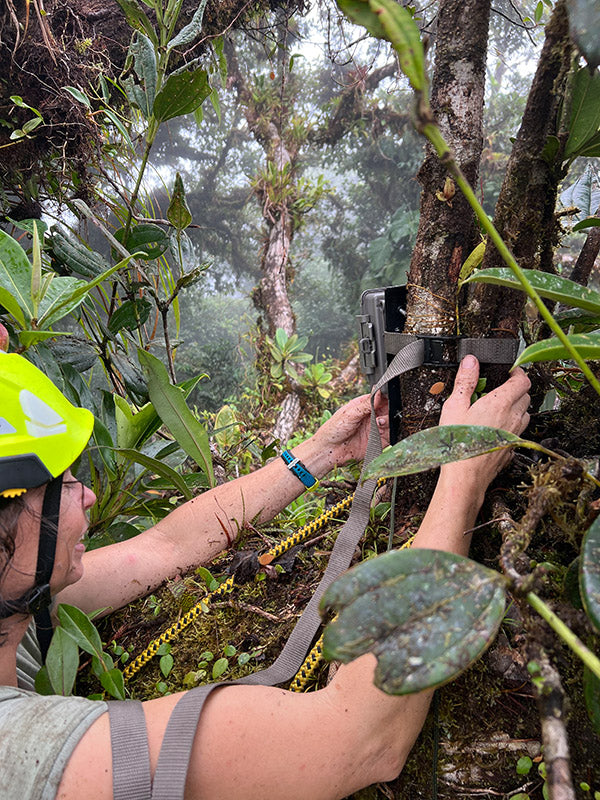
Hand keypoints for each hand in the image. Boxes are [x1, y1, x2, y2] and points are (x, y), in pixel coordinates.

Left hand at [312, 391, 388, 464]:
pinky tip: (381, 433)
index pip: (381, 399)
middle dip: (389, 412)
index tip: (387, 401)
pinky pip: (389, 438)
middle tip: (381, 415)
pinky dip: (389, 435)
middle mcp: (371, 417)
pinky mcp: (377, 443)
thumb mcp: (350, 413)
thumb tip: (379, 391)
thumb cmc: (333, 429)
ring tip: (378, 424)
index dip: (386, 399)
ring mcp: (375, 430)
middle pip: (388, 411)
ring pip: (390, 424)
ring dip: (388, 423)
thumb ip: (367, 404)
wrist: (329, 451)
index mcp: (364, 406)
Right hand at [439, 354, 530, 491]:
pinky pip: (519, 432)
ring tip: (498, 408)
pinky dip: (512, 426)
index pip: (523, 380)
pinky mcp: (512, 448)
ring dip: (516, 407)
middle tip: (500, 388)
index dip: (518, 373)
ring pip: (525, 414)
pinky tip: (496, 428)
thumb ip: (466, 381)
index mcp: (500, 403)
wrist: (465, 476)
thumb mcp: (454, 406)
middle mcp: (513, 418)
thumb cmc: (457, 443)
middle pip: (526, 396)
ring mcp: (515, 435)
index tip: (510, 371)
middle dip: (516, 389)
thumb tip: (471, 362)